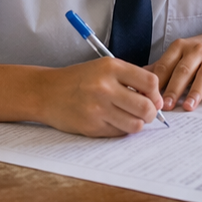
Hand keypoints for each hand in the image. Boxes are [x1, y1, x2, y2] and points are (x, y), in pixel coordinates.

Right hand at [36, 58, 162, 136]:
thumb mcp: (102, 68)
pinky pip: (119, 133)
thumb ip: (129, 78)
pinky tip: (112, 121)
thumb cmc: (78, 80)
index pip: (150, 82)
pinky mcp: (92, 126)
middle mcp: (105, 87)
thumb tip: (155, 98)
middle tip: (146, 113)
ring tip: (129, 118)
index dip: (156, 93)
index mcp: (111, 67)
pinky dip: (121, 130)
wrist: (46, 92)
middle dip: (151, 113)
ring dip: (137, 124)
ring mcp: (98, 108)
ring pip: (135, 125)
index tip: (153, 98)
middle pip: (146, 107)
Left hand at [151, 30, 201, 111]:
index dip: (157, 82)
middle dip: (174, 89)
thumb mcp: (181, 52)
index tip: (149, 98)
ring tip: (188, 107)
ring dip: (195, 92)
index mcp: (180, 47)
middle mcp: (197, 50)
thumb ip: (162, 65)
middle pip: (183, 70)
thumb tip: (138, 79)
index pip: (166, 65)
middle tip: (166, 106)